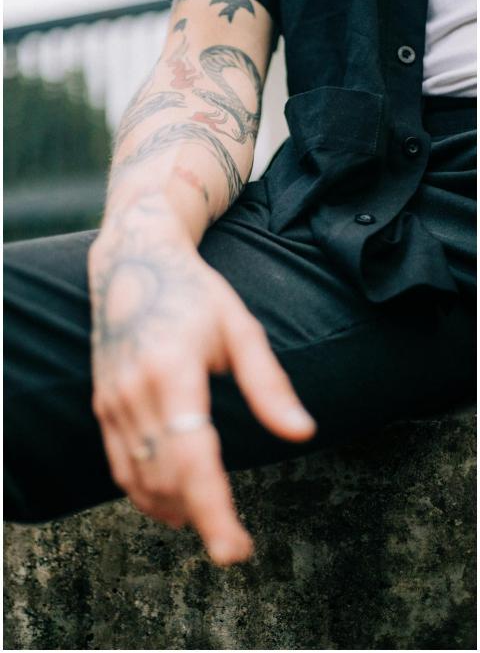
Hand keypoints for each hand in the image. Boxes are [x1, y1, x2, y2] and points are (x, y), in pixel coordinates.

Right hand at [88, 193, 316, 565]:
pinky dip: (144, 493)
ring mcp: (112, 400)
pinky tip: (172, 502)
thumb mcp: (241, 329)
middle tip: (236, 544)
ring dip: (173, 510)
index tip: (236, 550)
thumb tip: (303, 433)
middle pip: (167, 478)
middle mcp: (135, 391)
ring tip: (209, 522)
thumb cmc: (195, 293)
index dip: (214, 510)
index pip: (194, 458)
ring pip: (139, 479)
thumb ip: (269, 385)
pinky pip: (119, 465)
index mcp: (173, 370)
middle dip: (201, 519)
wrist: (133, 264)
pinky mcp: (103, 405)